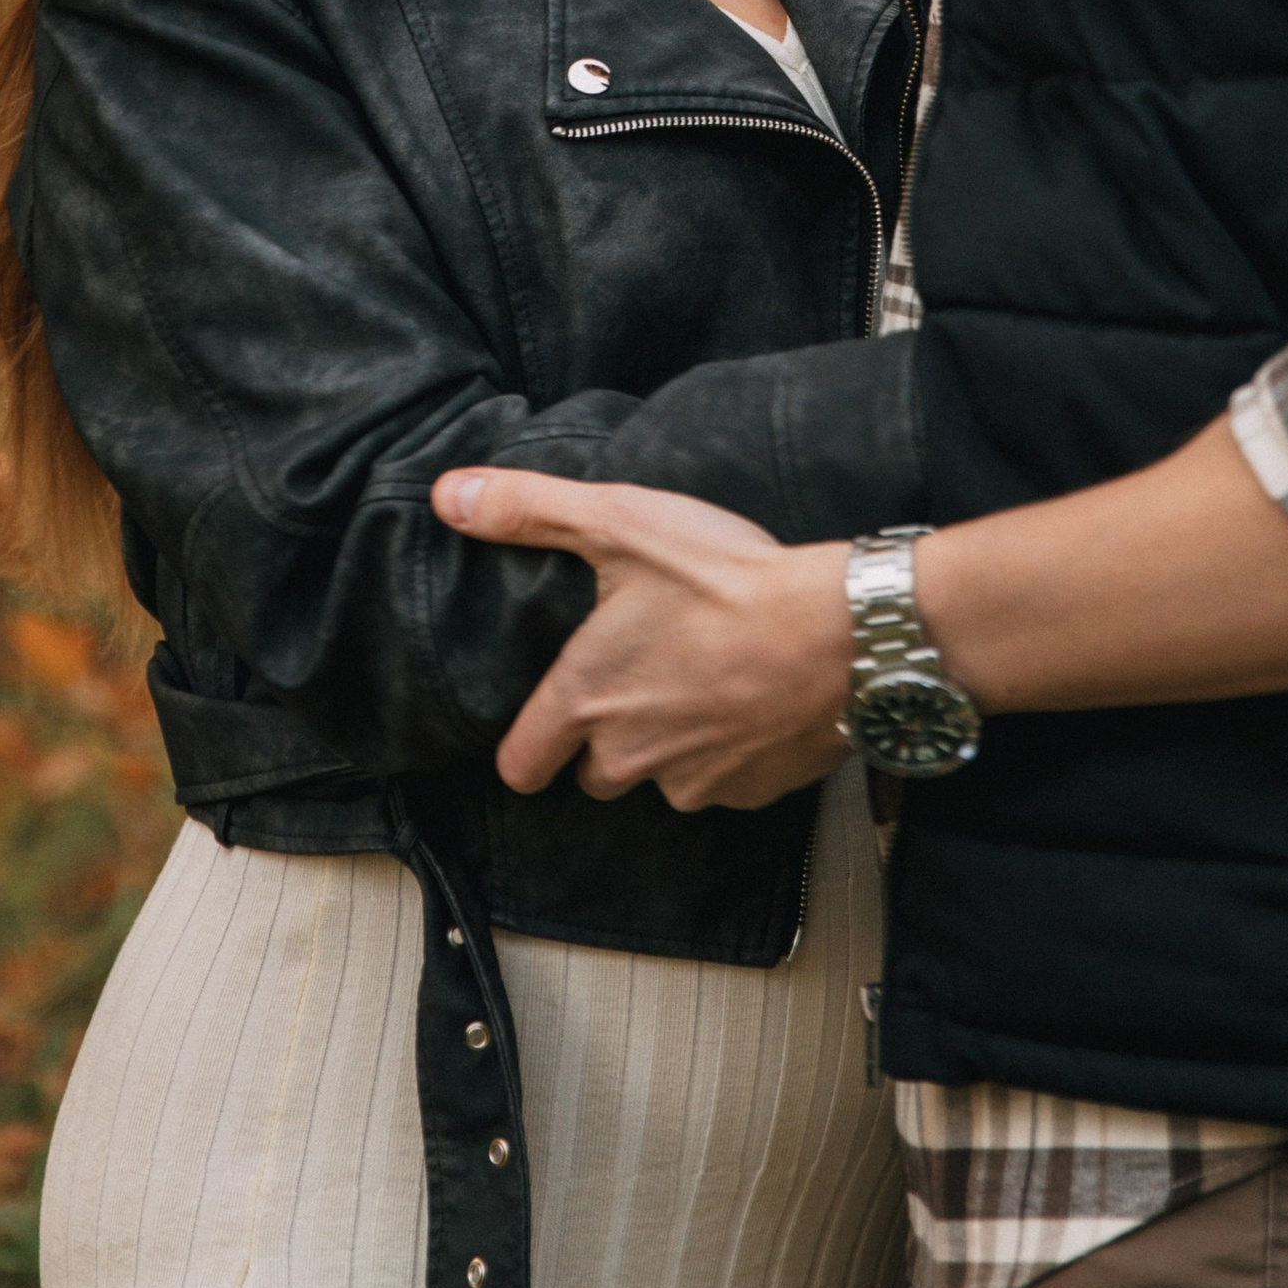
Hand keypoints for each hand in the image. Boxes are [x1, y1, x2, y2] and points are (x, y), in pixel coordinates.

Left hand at [432, 466, 854, 811]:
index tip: (541, 730)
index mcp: (586, 699)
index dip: (526, 748)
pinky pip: (724, 781)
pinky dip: (732, 749)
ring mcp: (693, 781)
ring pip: (662, 777)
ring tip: (705, 675)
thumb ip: (529, 510)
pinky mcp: (750, 791)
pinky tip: (751, 697)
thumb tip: (449, 496)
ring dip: (673, 741)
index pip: (521, 765)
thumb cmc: (726, 579)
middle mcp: (630, 756)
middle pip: (594, 774)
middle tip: (643, 674)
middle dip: (609, 737)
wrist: (838, 632)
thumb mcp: (618, 523)